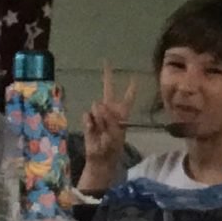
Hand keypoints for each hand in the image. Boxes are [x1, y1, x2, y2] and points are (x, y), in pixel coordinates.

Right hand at [80, 63, 136, 189]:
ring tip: (102, 131)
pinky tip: (93, 130)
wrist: (101, 158)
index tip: (134, 76)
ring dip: (99, 117)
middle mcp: (110, 110)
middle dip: (107, 76)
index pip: (128, 97)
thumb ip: (109, 118)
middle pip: (109, 89)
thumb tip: (98, 104)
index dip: (130, 87)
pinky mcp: (88, 120)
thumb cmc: (113, 147)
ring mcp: (98, 114)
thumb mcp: (116, 133)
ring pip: (97, 106)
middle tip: (106, 62)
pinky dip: (90, 123)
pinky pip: (87, 116)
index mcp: (122, 113)